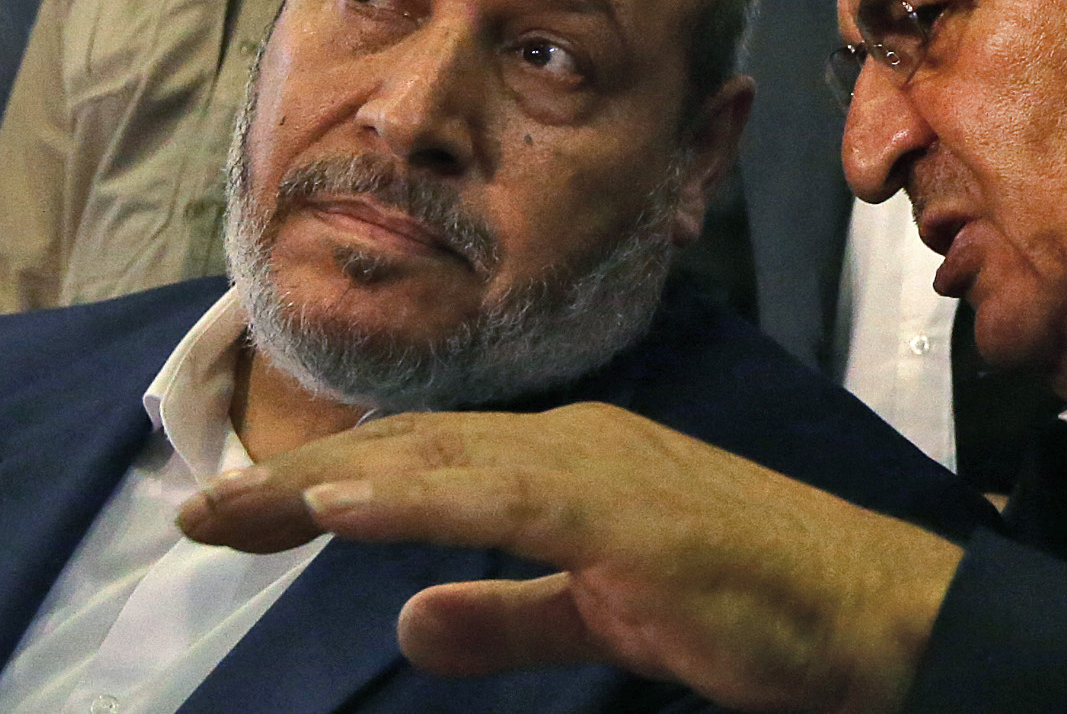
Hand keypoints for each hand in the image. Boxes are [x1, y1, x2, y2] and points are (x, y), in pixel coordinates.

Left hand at [178, 402, 963, 713]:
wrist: (871, 614)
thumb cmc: (750, 607)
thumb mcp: (599, 617)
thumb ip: (506, 616)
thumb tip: (407, 623)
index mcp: (560, 464)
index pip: (415, 464)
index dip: (319, 486)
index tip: (233, 515)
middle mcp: (567, 444)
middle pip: (405, 451)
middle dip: (293, 483)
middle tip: (195, 515)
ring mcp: (595, 468)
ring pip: (435, 461)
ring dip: (327, 483)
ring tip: (234, 506)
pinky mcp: (623, 511)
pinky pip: (500, 497)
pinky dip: (414, 496)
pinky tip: (341, 507)